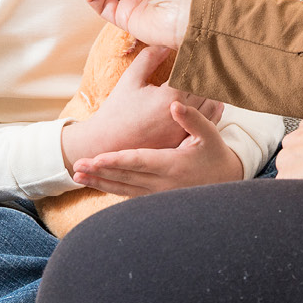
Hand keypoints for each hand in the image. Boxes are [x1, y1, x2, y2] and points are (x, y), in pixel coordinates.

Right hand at [60, 45, 224, 168]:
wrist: (107, 145)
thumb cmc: (117, 110)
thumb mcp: (130, 79)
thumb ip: (149, 58)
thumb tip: (167, 43)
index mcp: (170, 96)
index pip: (197, 71)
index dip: (201, 58)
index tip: (204, 46)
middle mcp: (182, 115)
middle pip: (209, 88)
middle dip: (210, 73)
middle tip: (215, 60)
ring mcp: (185, 130)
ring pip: (213, 106)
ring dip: (214, 92)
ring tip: (213, 78)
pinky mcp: (185, 141)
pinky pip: (209, 123)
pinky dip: (212, 110)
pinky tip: (210, 99)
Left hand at [70, 101, 244, 195]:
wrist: (226, 181)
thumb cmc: (216, 154)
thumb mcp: (210, 135)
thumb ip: (192, 119)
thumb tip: (174, 104)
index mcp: (173, 165)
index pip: (139, 162)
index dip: (116, 160)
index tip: (96, 158)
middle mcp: (162, 183)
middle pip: (124, 177)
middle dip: (100, 172)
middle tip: (76, 167)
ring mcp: (158, 194)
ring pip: (123, 189)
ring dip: (100, 182)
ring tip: (78, 176)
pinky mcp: (155, 198)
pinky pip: (128, 194)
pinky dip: (111, 189)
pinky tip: (96, 183)